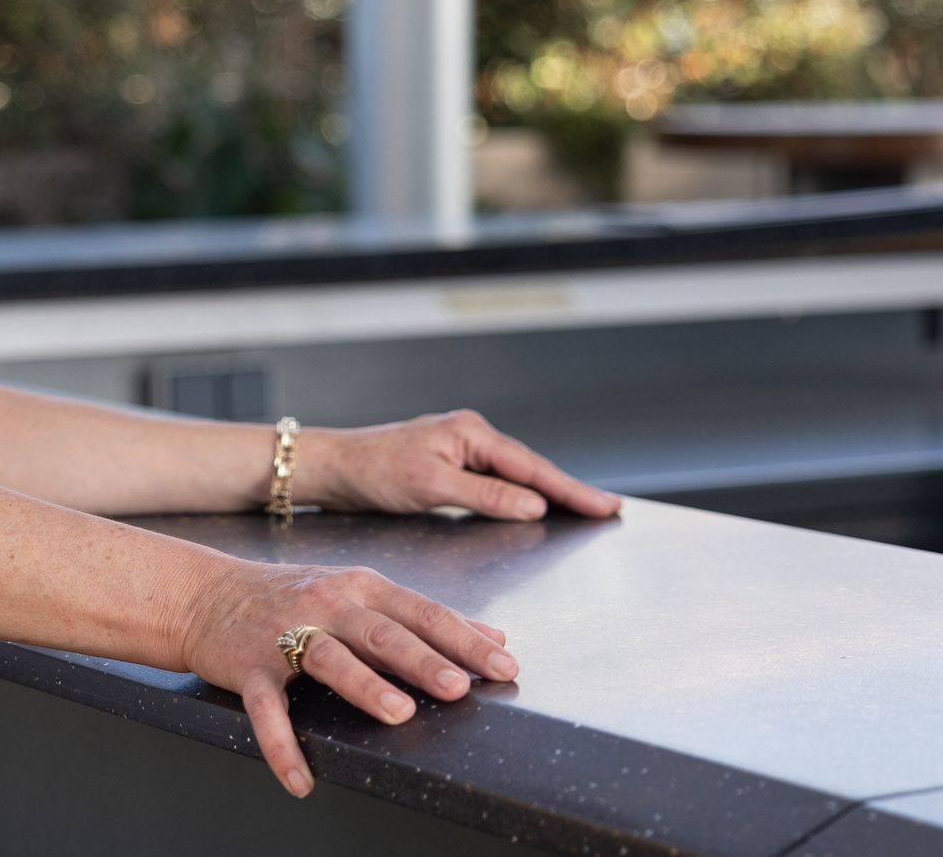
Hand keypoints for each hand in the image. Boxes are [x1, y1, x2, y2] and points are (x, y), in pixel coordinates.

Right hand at [181, 556, 516, 796]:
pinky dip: (282, 745)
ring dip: (364, 686)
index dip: (464, 639)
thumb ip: (424, 615)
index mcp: (361, 588)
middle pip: (380, 632)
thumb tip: (493, 633)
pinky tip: (302, 780)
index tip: (505, 665)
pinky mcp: (248, 667)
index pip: (422, 612)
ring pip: (329, 659)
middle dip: (422, 659)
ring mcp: (284, 634)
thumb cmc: (295, 596)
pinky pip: (267, 709)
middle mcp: (326, 604)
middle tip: (459, 686)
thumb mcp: (361, 592)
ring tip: (398, 714)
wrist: (206, 595)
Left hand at [298, 410, 621, 521]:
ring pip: (516, 473)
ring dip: (549, 491)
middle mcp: (471, 435)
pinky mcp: (450, 464)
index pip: (533, 468)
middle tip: (608, 510)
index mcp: (471, 433)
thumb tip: (535, 505)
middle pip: (532, 467)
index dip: (572, 490)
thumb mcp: (431, 486)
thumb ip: (486, 494)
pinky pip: (498, 479)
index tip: (606, 506)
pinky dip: (521, 493)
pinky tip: (534, 505)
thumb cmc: (374, 471)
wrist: (334, 467)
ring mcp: (461, 448)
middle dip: (570, 489)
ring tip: (584, 507)